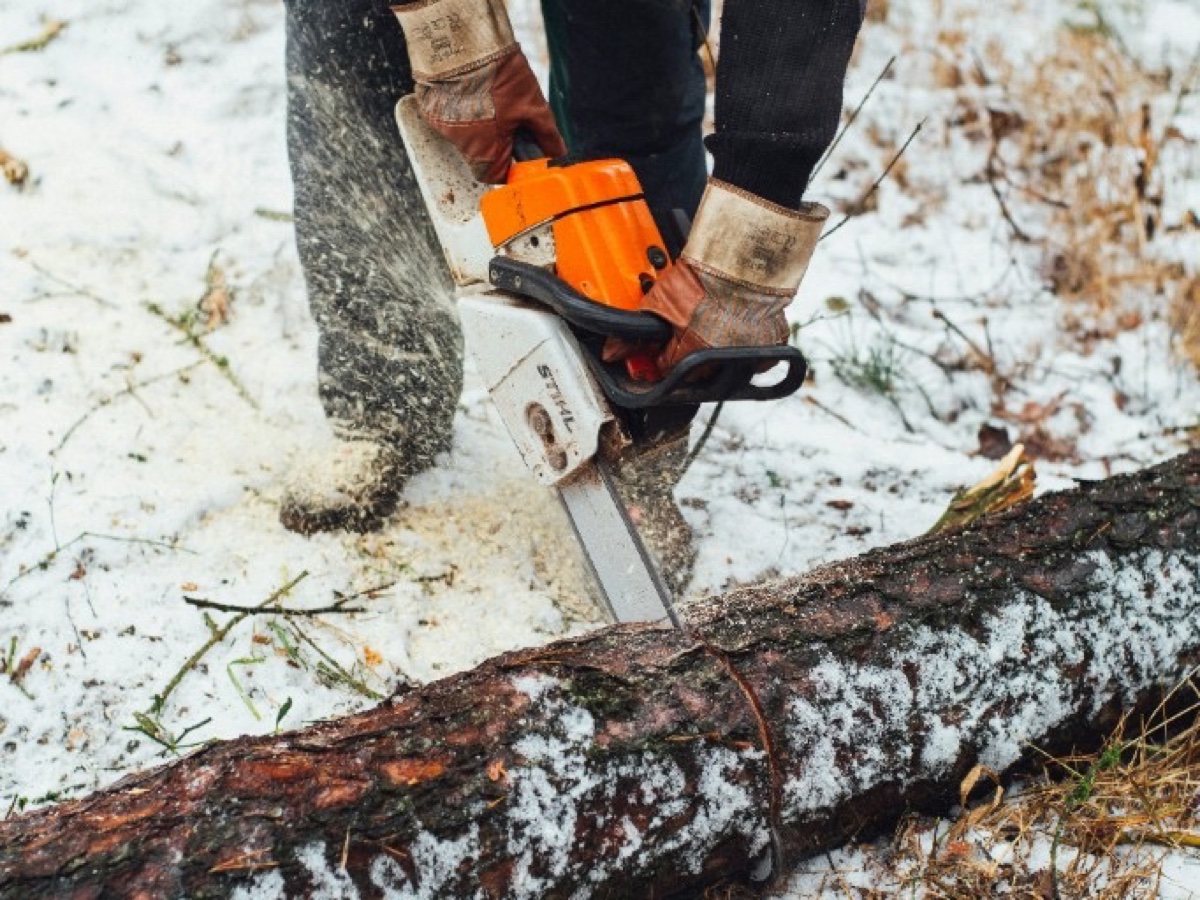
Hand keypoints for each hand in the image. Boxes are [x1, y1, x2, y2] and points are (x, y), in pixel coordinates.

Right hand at [394, 0, 565, 182]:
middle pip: (482, 156)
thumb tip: (557, 151)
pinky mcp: (432, 108)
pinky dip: (464, 109)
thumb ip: (546, 134)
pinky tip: (475, 91)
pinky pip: (451, 117)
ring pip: (467, 136)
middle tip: (511, 120)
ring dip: (482, 124)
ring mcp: (443, 126)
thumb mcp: (532, 106)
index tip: (521, 153)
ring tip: (493, 99)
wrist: (464, 42)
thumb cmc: (498, 76)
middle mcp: (461, 145)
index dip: (511, 166)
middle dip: (498, 142)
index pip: (497, 176)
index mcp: (485, 152)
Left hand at [603, 259, 791, 372]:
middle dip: (686, 354)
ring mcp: (748, 353)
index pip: (667, 370)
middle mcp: (721, 360)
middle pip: (695, 371)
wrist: (744, 255)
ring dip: (713, 352)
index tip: (660, 346)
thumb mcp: (659, 301)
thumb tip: (612, 352)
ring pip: (724, 366)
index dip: (659, 356)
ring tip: (710, 323)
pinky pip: (755, 358)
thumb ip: (633, 331)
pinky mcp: (770, 342)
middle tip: (686, 328)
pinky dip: (745, 349)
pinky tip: (735, 329)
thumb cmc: (705, 275)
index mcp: (692, 354)